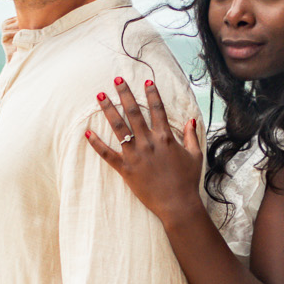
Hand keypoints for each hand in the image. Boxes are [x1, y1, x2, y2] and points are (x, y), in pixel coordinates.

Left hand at [86, 77, 202, 227]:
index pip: (157, 109)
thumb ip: (191, 136)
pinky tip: (87, 132)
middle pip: (134, 112)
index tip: (146, 79)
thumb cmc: (187, 181)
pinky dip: (97, 144)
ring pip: (119, 128)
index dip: (152, 93)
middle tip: (116, 80)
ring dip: (108, 110)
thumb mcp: (195, 156)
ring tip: (99, 96)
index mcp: (165, 137)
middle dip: (125, 94)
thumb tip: (190, 120)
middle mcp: (149, 142)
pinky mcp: (126, 169)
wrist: (177, 204)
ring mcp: (135, 155)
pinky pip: (107, 154)